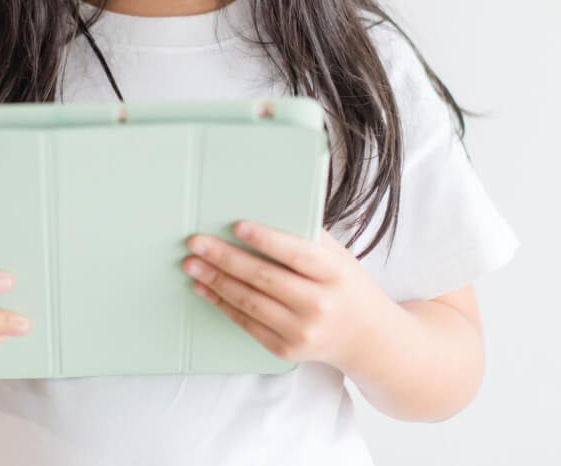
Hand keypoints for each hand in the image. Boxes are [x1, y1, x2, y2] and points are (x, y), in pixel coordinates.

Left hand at [180, 220, 392, 371]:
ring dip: (215, 281)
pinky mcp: (285, 349)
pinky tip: (204, 288)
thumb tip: (264, 210)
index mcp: (335, 274)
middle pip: (264, 278)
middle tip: (196, 242)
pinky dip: (222, 304)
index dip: (266, 240)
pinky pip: (247, 324)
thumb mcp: (339, 257)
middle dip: (225, 259)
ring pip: (250, 302)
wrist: (367, 339)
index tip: (237, 226)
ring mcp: (301, 331)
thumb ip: (309, 235)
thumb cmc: (347, 286)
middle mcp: (319, 305)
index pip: (297, 254)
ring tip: (192, 264)